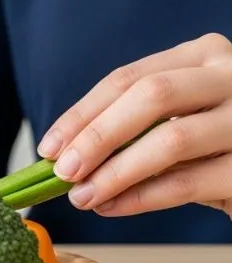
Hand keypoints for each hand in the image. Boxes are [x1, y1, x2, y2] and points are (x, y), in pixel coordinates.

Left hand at [36, 33, 231, 216]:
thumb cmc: (218, 143)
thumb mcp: (179, 119)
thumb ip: (134, 126)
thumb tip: (65, 155)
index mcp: (202, 56)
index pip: (128, 79)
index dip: (82, 114)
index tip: (49, 147)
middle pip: (150, 97)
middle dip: (97, 136)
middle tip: (63, 172)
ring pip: (171, 139)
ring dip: (116, 172)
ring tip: (84, 197)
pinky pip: (190, 181)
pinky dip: (144, 197)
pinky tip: (115, 206)